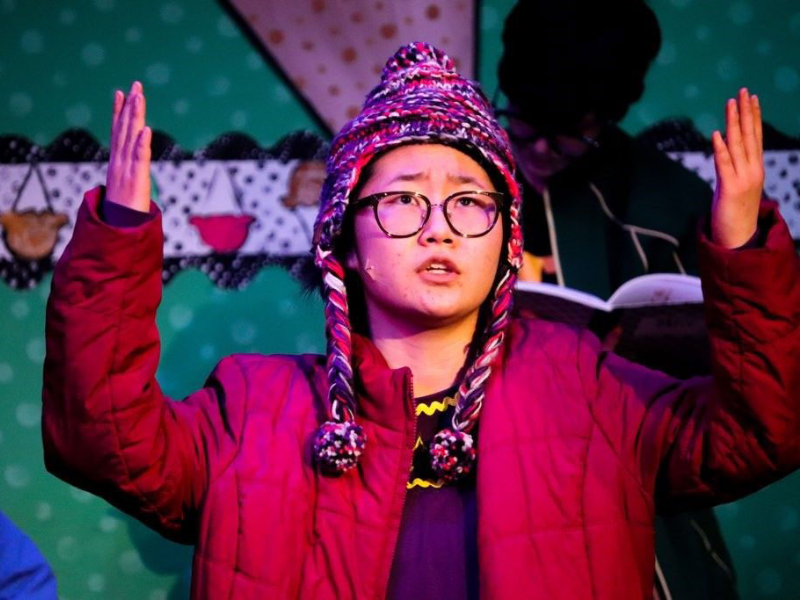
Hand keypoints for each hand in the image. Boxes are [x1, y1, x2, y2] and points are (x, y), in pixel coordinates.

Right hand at [106, 81, 151, 212]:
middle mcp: (119, 162)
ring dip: (135, 117)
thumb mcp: (125, 187)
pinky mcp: (137, 181)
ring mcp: (126, 170)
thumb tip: (132, 170)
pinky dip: (142, 144)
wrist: (119, 232)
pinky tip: (146, 129)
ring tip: (139, 97)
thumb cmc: (123, 212)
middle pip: (124, 130)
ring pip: (131, 139)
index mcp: (117, 162)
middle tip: (136, 85)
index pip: (118, 132)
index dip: (119, 112)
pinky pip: (139, 160)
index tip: (121, 92)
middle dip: (130, 107)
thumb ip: (128, 175)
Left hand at [710, 88, 763, 247]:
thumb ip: (733, 168)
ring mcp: (743, 179)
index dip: (753, 116)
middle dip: (746, 112)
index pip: (755, 137)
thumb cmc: (735, 213)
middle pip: (749, 135)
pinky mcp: (730, 189)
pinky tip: (717, 133)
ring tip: (731, 103)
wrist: (739, 239)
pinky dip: (720, 149)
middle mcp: (752, 170)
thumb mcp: (736, 185)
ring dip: (733, 123)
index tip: (751, 97)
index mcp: (755, 168)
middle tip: (743, 91)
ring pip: (738, 145)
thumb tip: (725, 151)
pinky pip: (724, 165)